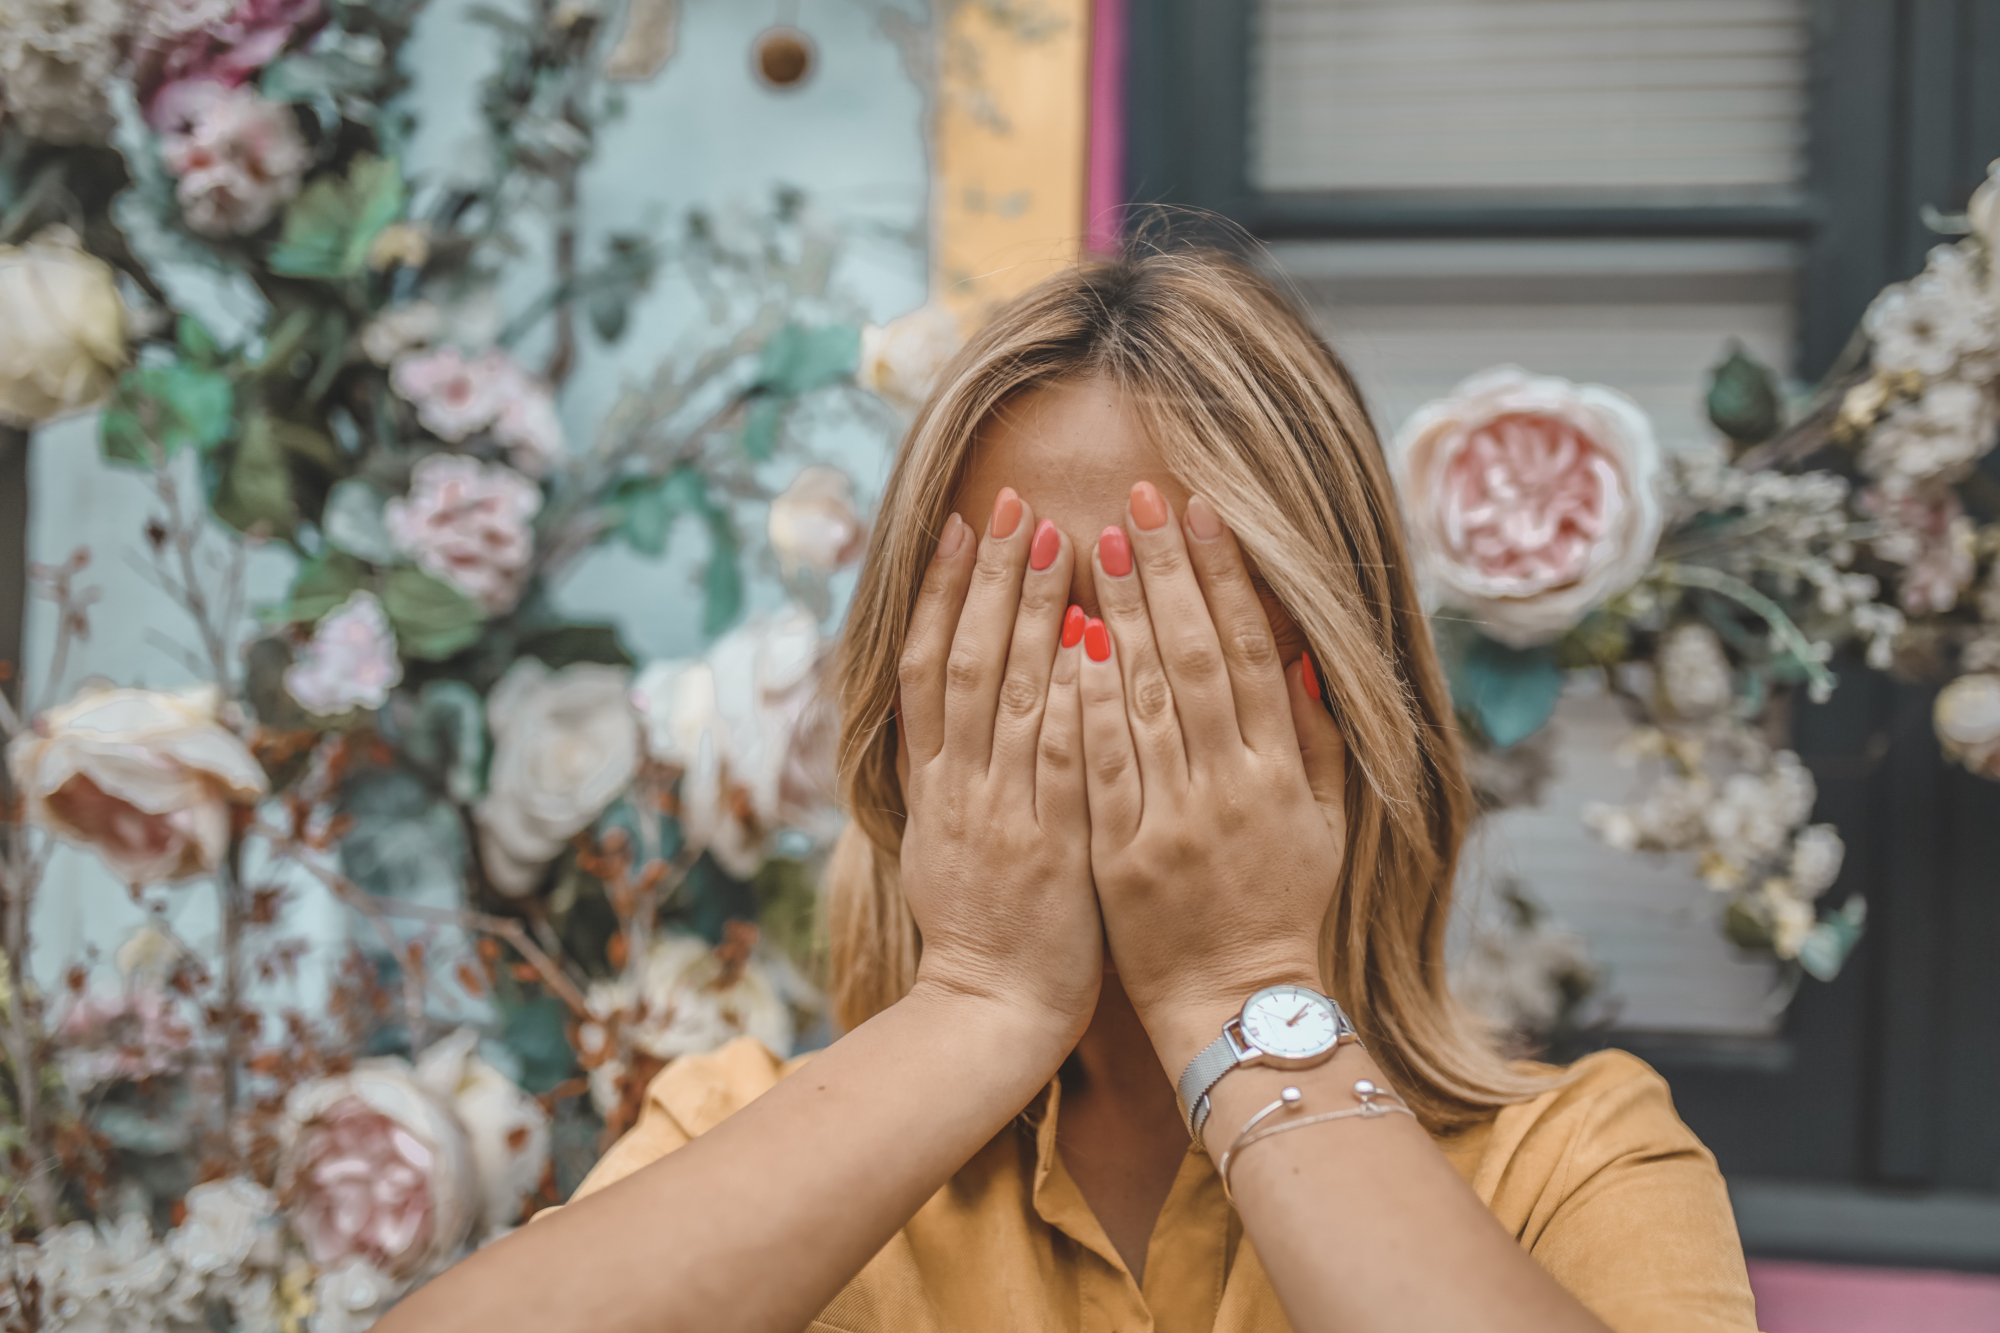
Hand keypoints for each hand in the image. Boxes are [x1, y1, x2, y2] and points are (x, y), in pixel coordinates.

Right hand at [896, 488, 1100, 1048]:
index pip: (930, 666)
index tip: (967, 525)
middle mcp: (961, 786)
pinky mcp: (1054, 846)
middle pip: (971, 661)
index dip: (947, 593)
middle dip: (996, 577)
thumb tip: (960, 707)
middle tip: (1020, 502)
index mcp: (934, 782)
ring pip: (1015, 695)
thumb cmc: (981, 928)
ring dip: (1038, 614)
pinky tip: (1096, 641)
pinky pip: (1063, 759)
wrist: (991, 1010)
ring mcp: (1005, 814)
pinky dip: (1075, 698)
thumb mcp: (943, 839)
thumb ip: (954, 770)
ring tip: (1064, 539)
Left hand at [1078, 483, 1348, 1071]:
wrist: (1234, 1005)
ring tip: (1084, 543)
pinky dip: (1084, 702)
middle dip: (1162, 574)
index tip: (1198, 513)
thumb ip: (1314, 735)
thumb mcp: (1324, 821)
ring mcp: (1172, 819)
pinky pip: (1100, 765)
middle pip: (1196, 658)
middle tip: (1133, 502)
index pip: (1253, 652)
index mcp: (1280, 772)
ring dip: (1114, 615)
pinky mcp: (1120, 853)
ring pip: (1143, 700)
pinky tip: (1063, 641)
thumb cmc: (1282, 906)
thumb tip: (1304, 652)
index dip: (1225, 576)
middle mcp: (1230, 786)